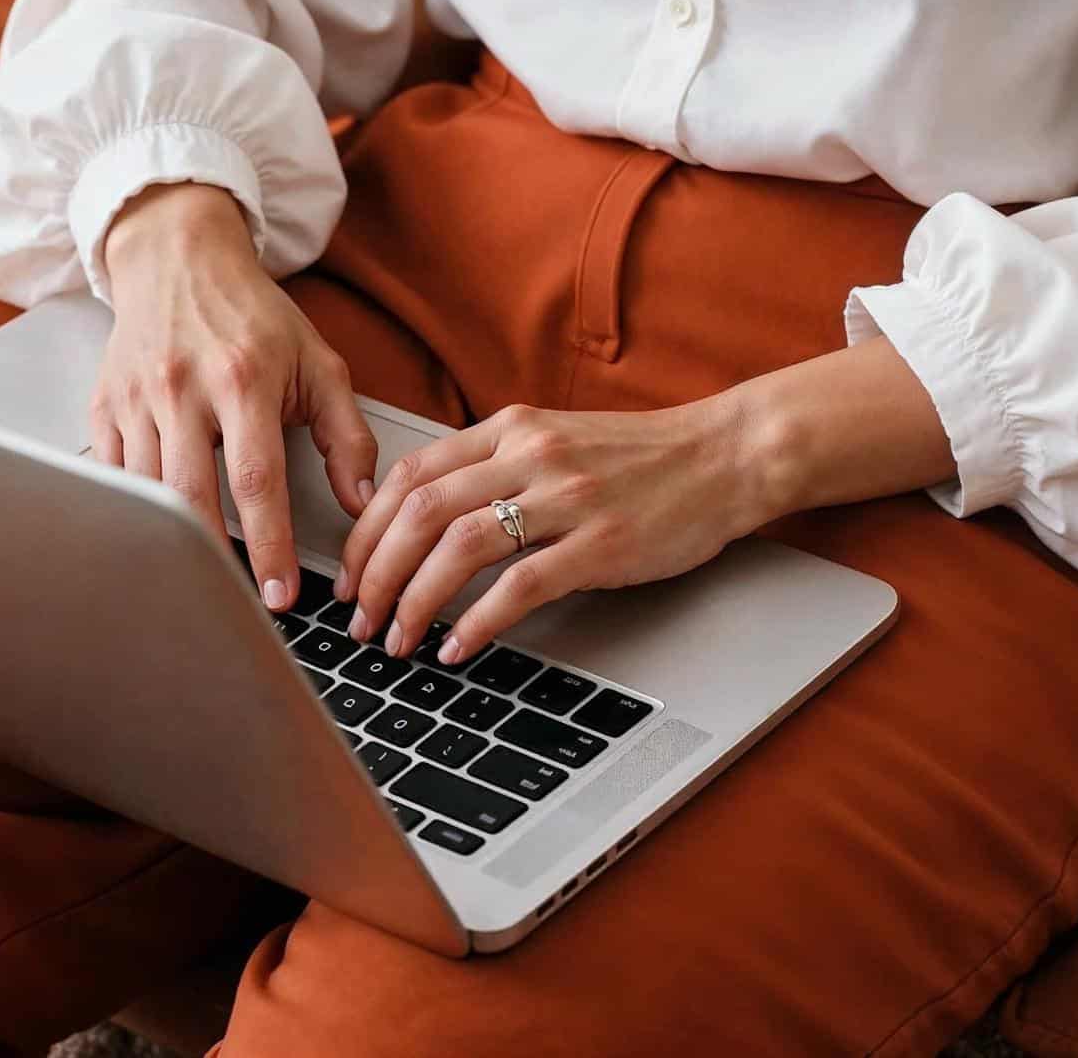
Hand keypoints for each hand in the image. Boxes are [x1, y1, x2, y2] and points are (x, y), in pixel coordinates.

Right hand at [93, 183, 377, 610]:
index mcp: (242, 378)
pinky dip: (138, 513)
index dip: (270, 546)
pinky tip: (162, 537)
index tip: (282, 593)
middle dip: (218, 562)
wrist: (178, 256)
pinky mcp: (104, 407)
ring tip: (207, 581)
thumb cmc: (251, 314)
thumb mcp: (317, 361)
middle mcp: (183, 388)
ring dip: (178, 545)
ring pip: (149, 495)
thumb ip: (345, 434)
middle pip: (193, 498)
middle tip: (243, 606)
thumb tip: (361, 500)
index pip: (257, 481)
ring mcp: (136, 399)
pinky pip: (116, 478)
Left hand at [333, 398, 770, 664]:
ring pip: (459, 547)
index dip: (365, 531)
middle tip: (360, 619)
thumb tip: (426, 519)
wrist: (727, 454)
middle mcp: (530, 456)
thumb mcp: (556, 442)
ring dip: (414, 601)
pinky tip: (457, 647)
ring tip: (397, 639)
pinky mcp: (602, 543)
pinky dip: (477, 622)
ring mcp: (567, 498)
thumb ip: (495, 468)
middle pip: (420, 512)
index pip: (410, 474)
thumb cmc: (642, 459)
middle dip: (375, 573)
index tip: (350, 574)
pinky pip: (520, 586)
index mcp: (510, 429)